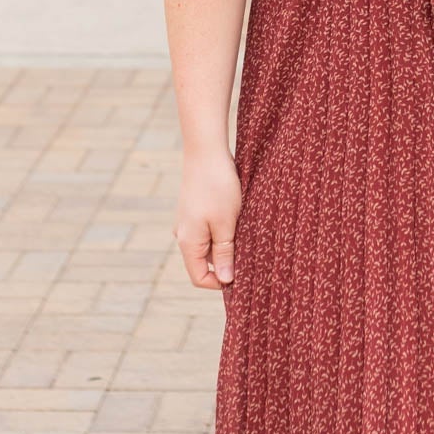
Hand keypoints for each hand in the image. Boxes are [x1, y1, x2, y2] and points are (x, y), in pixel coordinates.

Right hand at [173, 149, 242, 289]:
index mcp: (188, 243)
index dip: (221, 282)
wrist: (206, 151)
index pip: (199, 277)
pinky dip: (224, 230)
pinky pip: (209, 230)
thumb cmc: (217, 187)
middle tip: (250, 251)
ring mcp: (188, 222)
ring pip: (209, 245)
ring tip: (244, 230)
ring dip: (227, 244)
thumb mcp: (225, 224)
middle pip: (205, 263)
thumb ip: (224, 253)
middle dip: (227, 262)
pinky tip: (238, 218)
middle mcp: (184, 235)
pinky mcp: (196, 210)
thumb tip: (225, 280)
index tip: (243, 274)